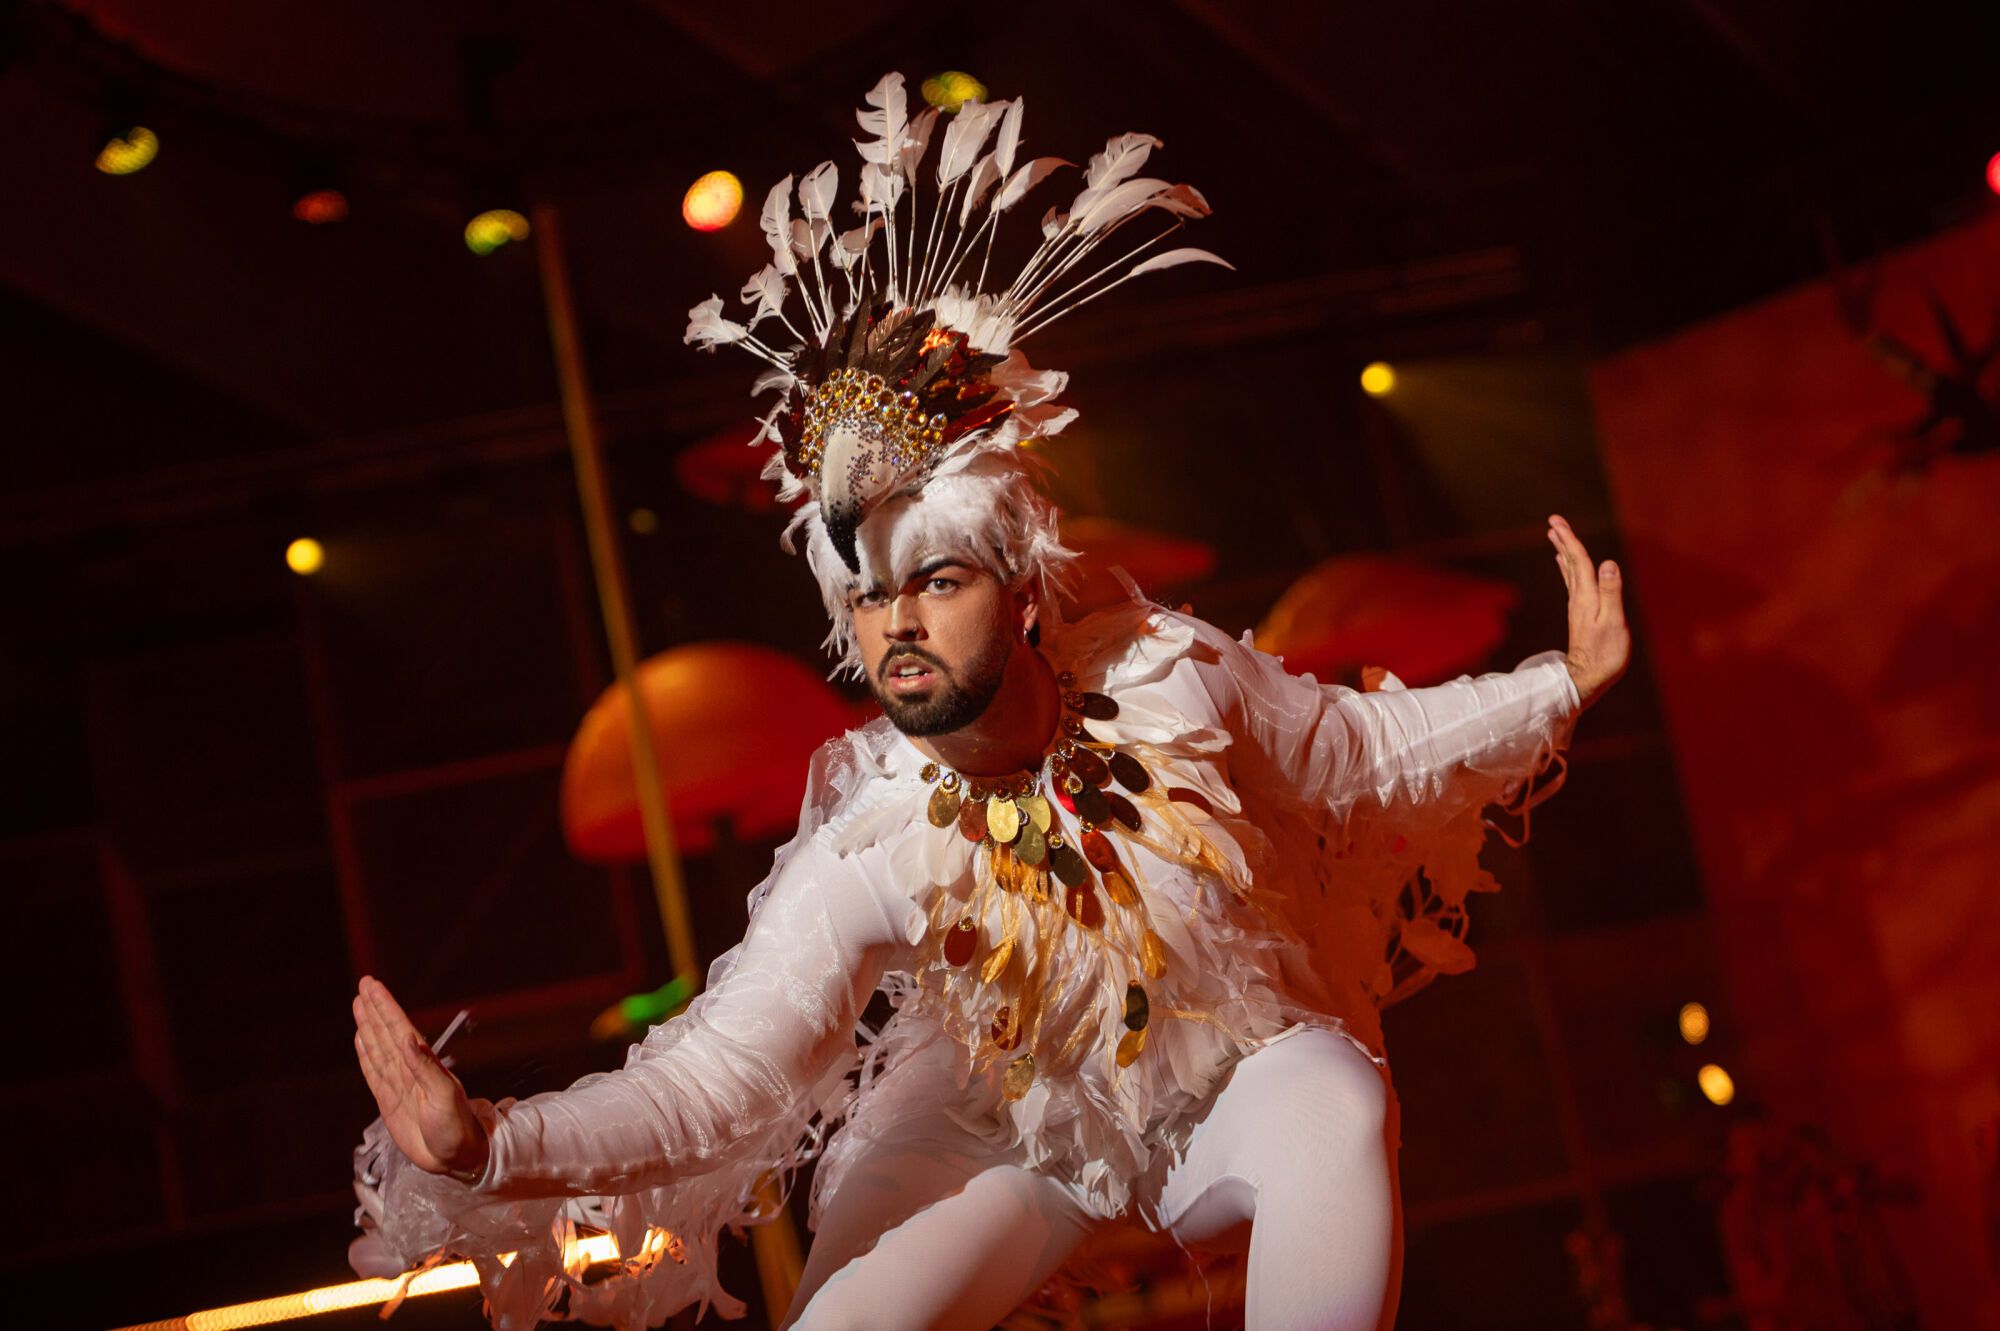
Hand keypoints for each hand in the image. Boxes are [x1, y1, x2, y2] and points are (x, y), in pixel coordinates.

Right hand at [353, 976, 489, 1179]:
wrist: (456, 1157)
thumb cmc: (457, 1127)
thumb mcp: (444, 1095)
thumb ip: (425, 1067)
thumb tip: (408, 1038)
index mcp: (424, 1064)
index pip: (400, 1028)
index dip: (385, 1007)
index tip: (372, 986)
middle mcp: (410, 1069)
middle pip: (387, 1032)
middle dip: (375, 1009)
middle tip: (364, 984)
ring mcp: (399, 1083)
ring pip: (379, 1048)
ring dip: (369, 1026)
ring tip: (359, 1005)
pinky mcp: (390, 1101)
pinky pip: (374, 1072)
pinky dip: (366, 1054)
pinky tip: (361, 1039)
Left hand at [1546, 514, 1629, 708]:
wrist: (1588, 678)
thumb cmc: (1605, 654)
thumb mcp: (1613, 622)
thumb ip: (1611, 592)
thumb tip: (1608, 563)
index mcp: (1587, 597)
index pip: (1578, 562)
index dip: (1569, 540)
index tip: (1557, 522)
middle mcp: (1579, 598)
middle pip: (1570, 563)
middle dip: (1563, 541)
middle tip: (1553, 521)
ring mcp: (1578, 606)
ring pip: (1570, 572)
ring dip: (1564, 552)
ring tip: (1556, 537)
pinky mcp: (1581, 614)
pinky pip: (1573, 584)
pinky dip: (1569, 569)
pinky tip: (1566, 565)